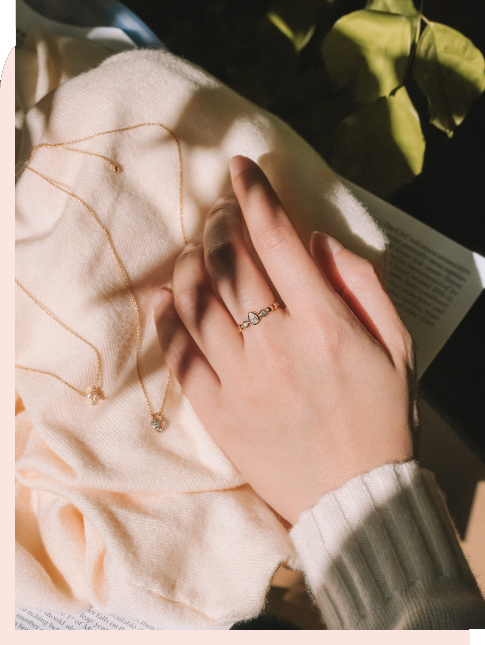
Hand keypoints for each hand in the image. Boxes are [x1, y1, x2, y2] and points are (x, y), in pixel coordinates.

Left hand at [152, 156, 414, 525]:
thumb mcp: (397, 346)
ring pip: (196, 300)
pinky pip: (179, 354)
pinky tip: (165, 296)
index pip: (278, 240)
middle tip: (220, 211)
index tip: (241, 168)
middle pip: (230, 262)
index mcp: (323, 324)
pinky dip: (167, 317)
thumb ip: (362, 285)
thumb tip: (317, 241)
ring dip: (190, 262)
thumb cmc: (381, 418)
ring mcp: (241, 379)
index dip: (255, 195)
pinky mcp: (217, 410)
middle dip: (221, 222)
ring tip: (196, 249)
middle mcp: (276, 344)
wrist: (353, 497)